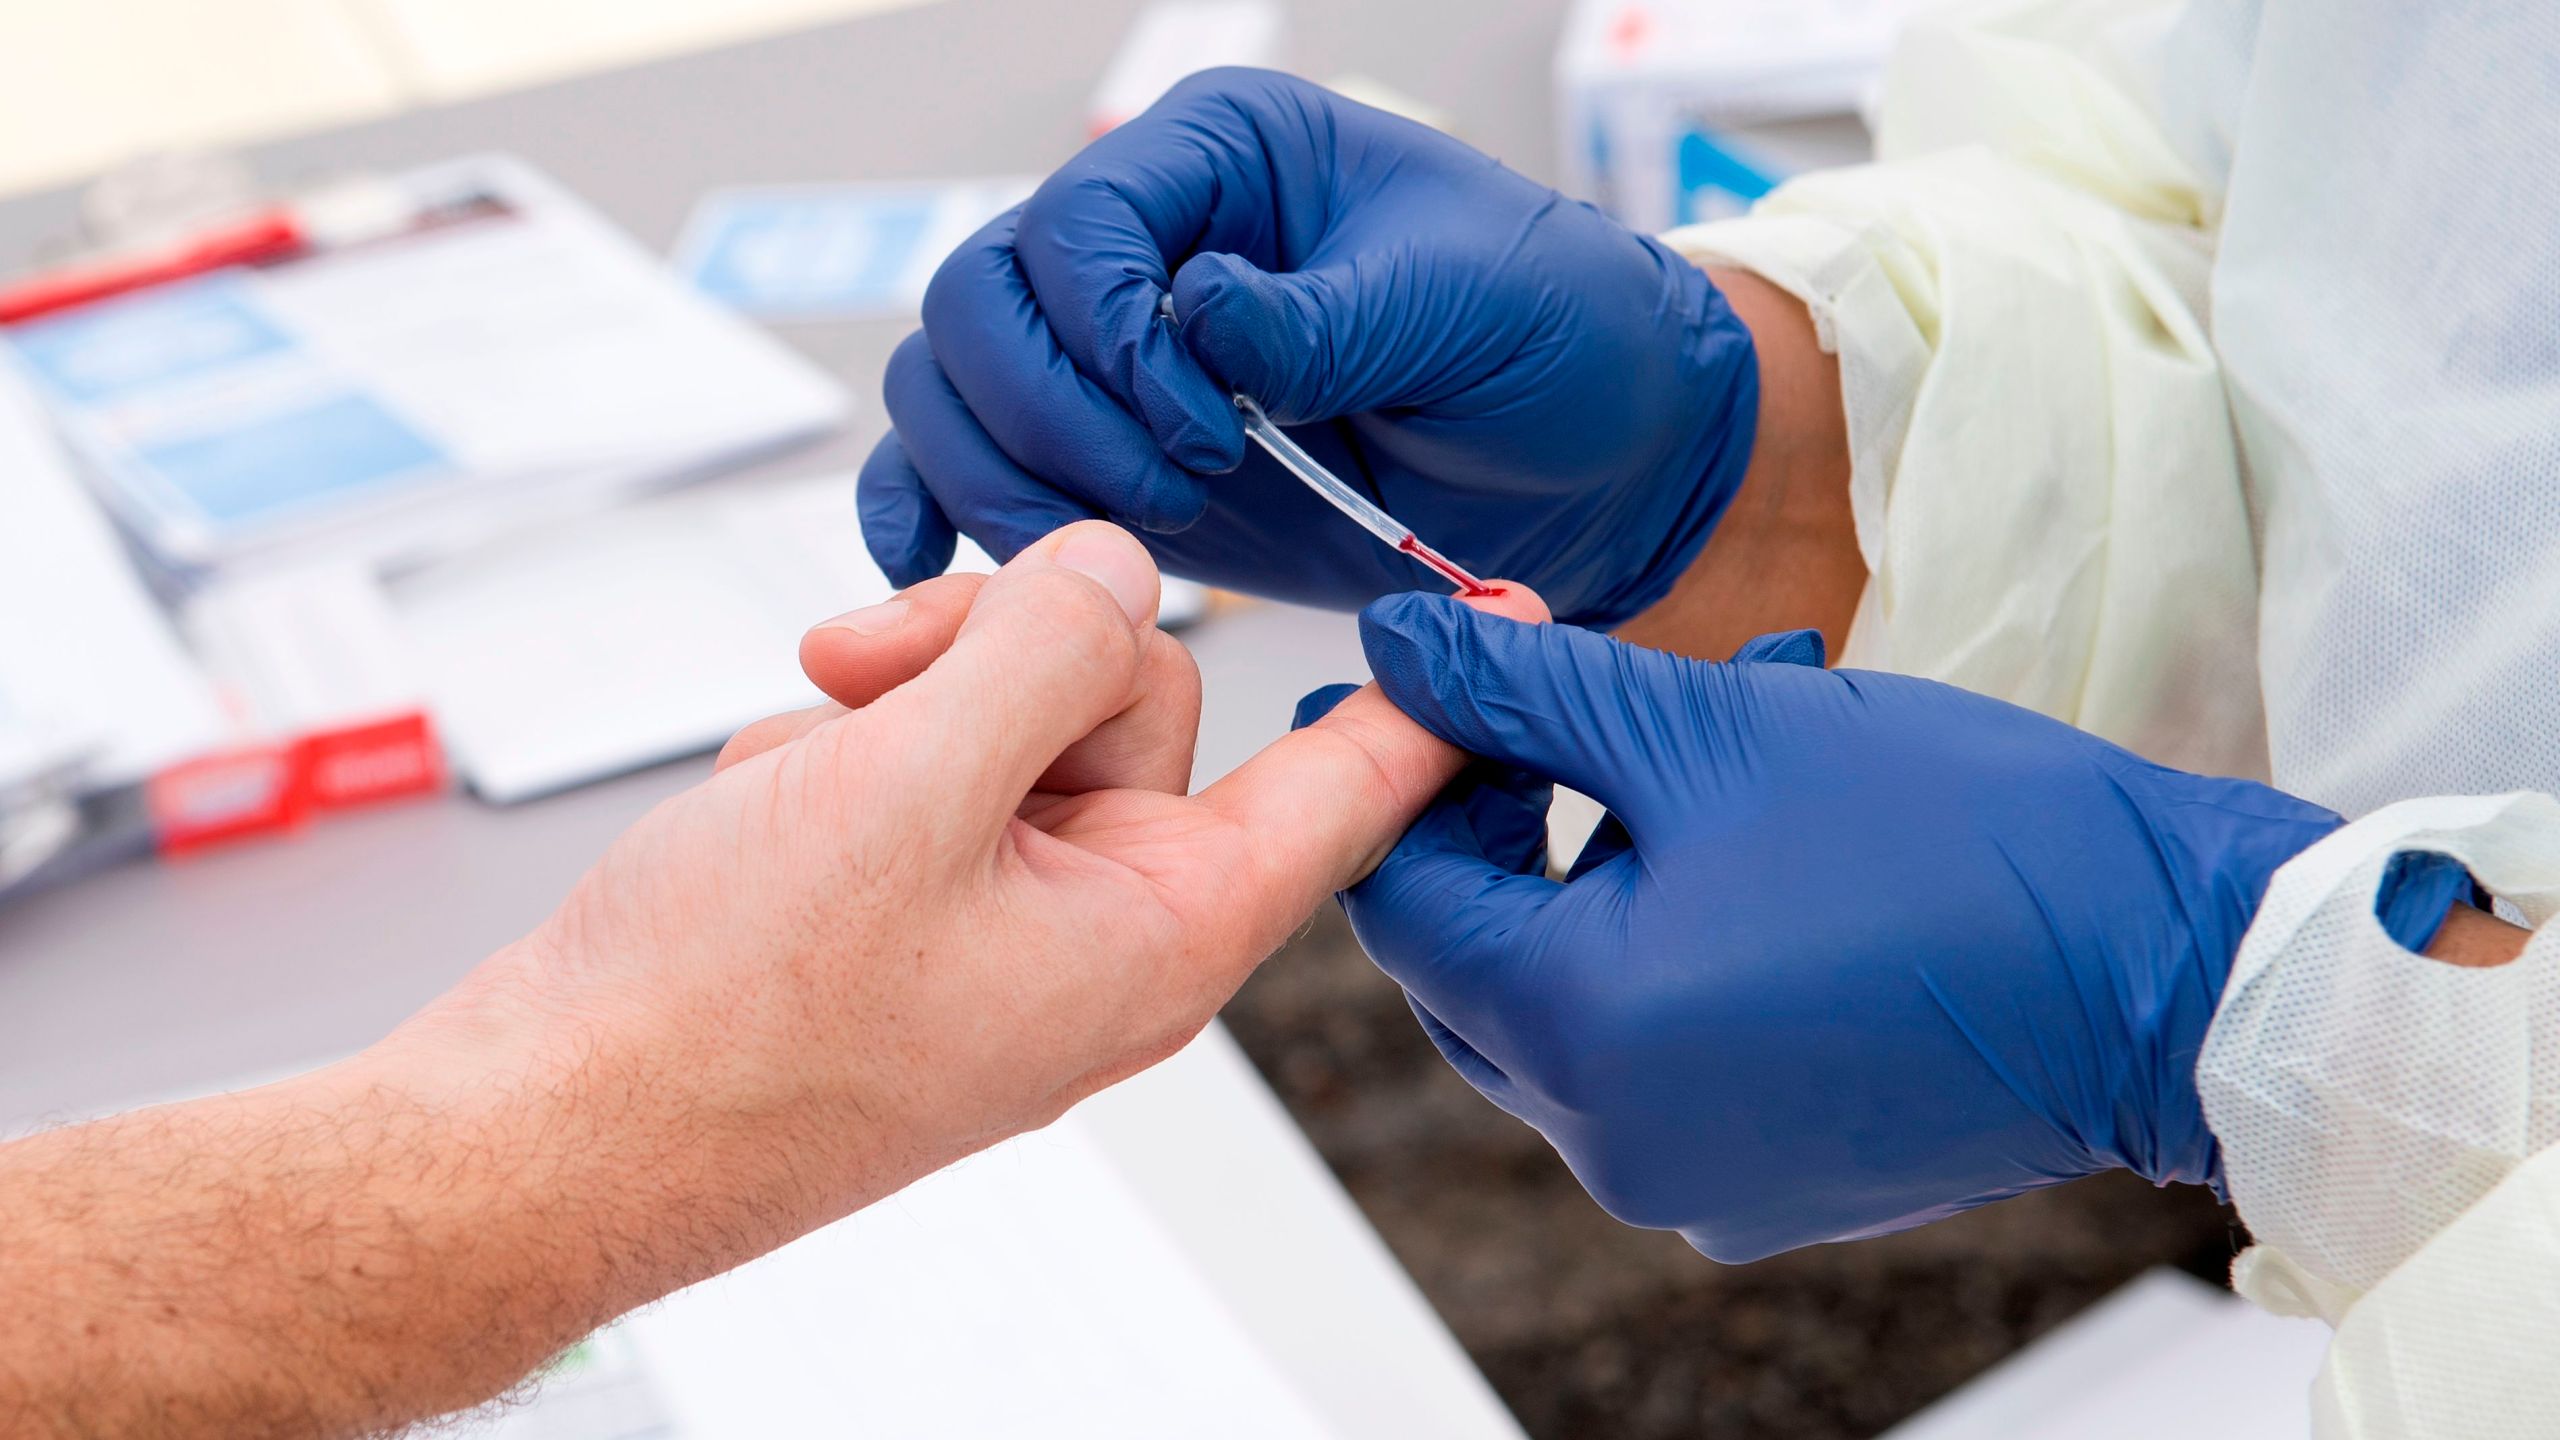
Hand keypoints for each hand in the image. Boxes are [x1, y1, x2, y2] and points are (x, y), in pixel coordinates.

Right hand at [410, 524, 1549, 1248]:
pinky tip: (776, 809)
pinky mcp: (920, 900)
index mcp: (1154, 933)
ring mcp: (1006, 916)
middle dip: (1003, 654)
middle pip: (1140, 695)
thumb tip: (1112, 568)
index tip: (1520, 607)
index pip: (1341, 790)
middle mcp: (1100, 927)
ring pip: (1020, 707)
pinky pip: (933, 756)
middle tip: (873, 683)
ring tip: (801, 770)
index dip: (1428, 691)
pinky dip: (851, 751)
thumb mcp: (907, 790)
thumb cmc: (721, 1022)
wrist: (553, 1124)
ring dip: (906, 700)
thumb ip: (1037, 654)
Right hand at [859, 68, 1757, 626]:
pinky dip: (932, 508)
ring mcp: (1113, 355)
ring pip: (950, 388)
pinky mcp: (1109, 455)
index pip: (1078, 220)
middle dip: (1051, 415)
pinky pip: (963, 460)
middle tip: (1171, 498)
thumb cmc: (1555, 337)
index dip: (1111, 336)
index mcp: (1223, 158)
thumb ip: (1325, 316)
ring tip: (1118, 554)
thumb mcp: (1468, 304)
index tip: (1208, 429)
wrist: (1596, 456)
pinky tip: (929, 562)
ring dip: (1004, 478)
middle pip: (979, 303)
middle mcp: (1144, 243)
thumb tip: (1196, 314)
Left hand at [1306, 597, 2353, 1261]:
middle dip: (1510, 815)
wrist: (2178, 977)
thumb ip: (1524, 690)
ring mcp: (1694, 1177)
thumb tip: (1395, 647)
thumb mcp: (1712, 728)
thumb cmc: (1960, 842)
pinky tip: (1765, 834)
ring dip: (1611, 857)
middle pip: (1475, 961)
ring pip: (1570, 999)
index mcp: (1579, 1034)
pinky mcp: (1769, 1179)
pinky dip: (1680, 938)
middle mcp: (1614, 1142)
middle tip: (1569, 696)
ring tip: (1716, 728)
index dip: (1406, 773)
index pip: (1403, 901)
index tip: (1438, 678)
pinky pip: (1661, 1051)